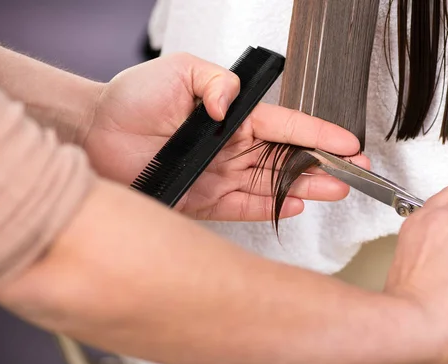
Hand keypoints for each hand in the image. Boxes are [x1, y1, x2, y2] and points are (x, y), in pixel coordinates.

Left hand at [83, 53, 367, 220]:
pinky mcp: (205, 200)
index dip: (318, 134)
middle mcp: (232, 147)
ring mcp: (222, 175)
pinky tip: (293, 206)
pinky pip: (245, 206)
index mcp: (234, 117)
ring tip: (334, 190)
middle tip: (351, 173)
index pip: (287, 126)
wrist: (96, 133)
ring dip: (304, 188)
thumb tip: (233, 104)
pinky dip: (269, 207)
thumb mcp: (180, 71)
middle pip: (288, 158)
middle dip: (322, 166)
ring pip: (273, 184)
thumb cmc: (132, 98)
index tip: (347, 142)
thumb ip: (216, 81)